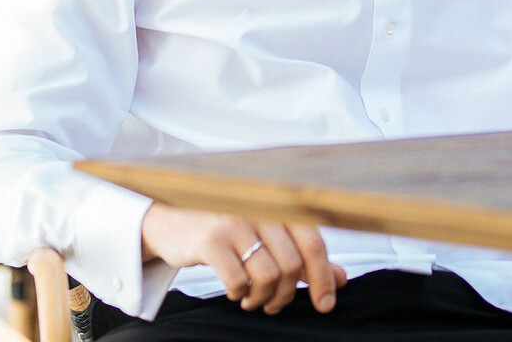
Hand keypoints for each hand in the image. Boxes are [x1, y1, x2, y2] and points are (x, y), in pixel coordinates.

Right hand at [140, 204, 345, 313]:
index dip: (323, 278)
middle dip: (286, 295)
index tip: (325, 304)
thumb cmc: (227, 230)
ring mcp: (234, 222)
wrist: (171, 219)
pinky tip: (236, 292)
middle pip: (292, 265)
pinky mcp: (210, 240)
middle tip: (274, 305)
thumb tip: (340, 280)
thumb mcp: (267, 237)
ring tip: (254, 301)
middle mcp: (260, 209)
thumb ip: (304, 256)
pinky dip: (240, 295)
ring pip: (268, 276)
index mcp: (279, 206)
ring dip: (264, 299)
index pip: (314, 243)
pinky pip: (238, 281)